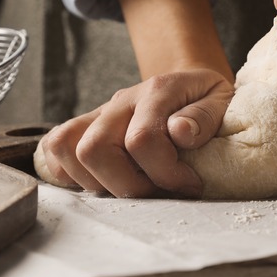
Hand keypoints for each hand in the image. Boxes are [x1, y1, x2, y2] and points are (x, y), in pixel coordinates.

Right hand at [38, 69, 233, 197]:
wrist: (187, 83)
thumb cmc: (205, 98)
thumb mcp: (221, 99)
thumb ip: (205, 116)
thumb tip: (181, 133)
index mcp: (156, 91)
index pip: (141, 140)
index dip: (166, 174)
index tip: (189, 184)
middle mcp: (120, 101)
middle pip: (95, 149)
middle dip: (128, 185)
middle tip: (159, 193)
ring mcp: (98, 114)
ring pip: (67, 148)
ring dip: (98, 182)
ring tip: (134, 186)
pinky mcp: (84, 127)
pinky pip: (55, 149)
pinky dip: (70, 173)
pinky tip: (105, 181)